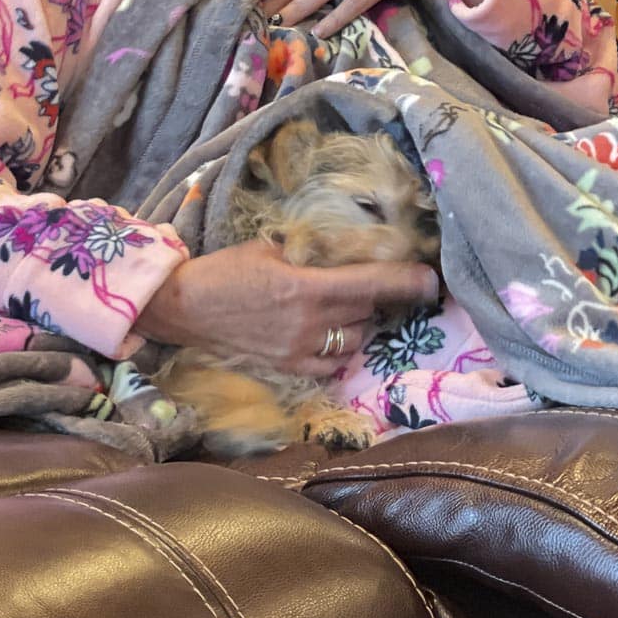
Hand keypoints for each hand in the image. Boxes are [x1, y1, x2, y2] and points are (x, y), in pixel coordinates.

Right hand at [134, 239, 438, 377]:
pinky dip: (339, 349)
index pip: (369, 285)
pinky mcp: (289, 369)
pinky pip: (333, 363)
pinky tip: (330, 334)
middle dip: (375, 298)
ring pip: (355, 340)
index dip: (404, 282)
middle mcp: (309, 325)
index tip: (431, 280)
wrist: (186, 308)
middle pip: (366, 313)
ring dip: (358, 323)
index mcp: (306, 288)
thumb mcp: (270, 248)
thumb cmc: (226, 270)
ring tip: (343, 308)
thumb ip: (310, 252)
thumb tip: (346, 251)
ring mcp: (299, 351)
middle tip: (371, 284)